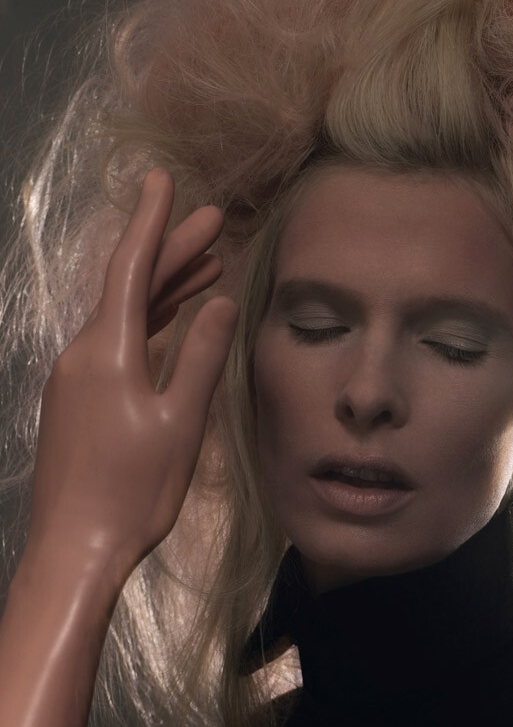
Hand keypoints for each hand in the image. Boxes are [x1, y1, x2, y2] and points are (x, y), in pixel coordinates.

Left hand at [27, 167, 238, 578]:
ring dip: (165, 288)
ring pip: (125, 315)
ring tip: (209, 263)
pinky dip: (150, 324)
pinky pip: (117, 343)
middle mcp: (84, 352)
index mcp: (107, 350)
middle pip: (131, 287)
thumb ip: (201, 357)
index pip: (131, 268)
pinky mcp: (80, 399)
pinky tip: (175, 320)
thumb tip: (222, 303)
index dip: (151, 222)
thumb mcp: (181, 421)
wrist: (76, 547)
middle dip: (171, 251)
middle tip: (213, 219)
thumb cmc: (134, 488)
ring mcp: (78, 376)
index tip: (162, 179)